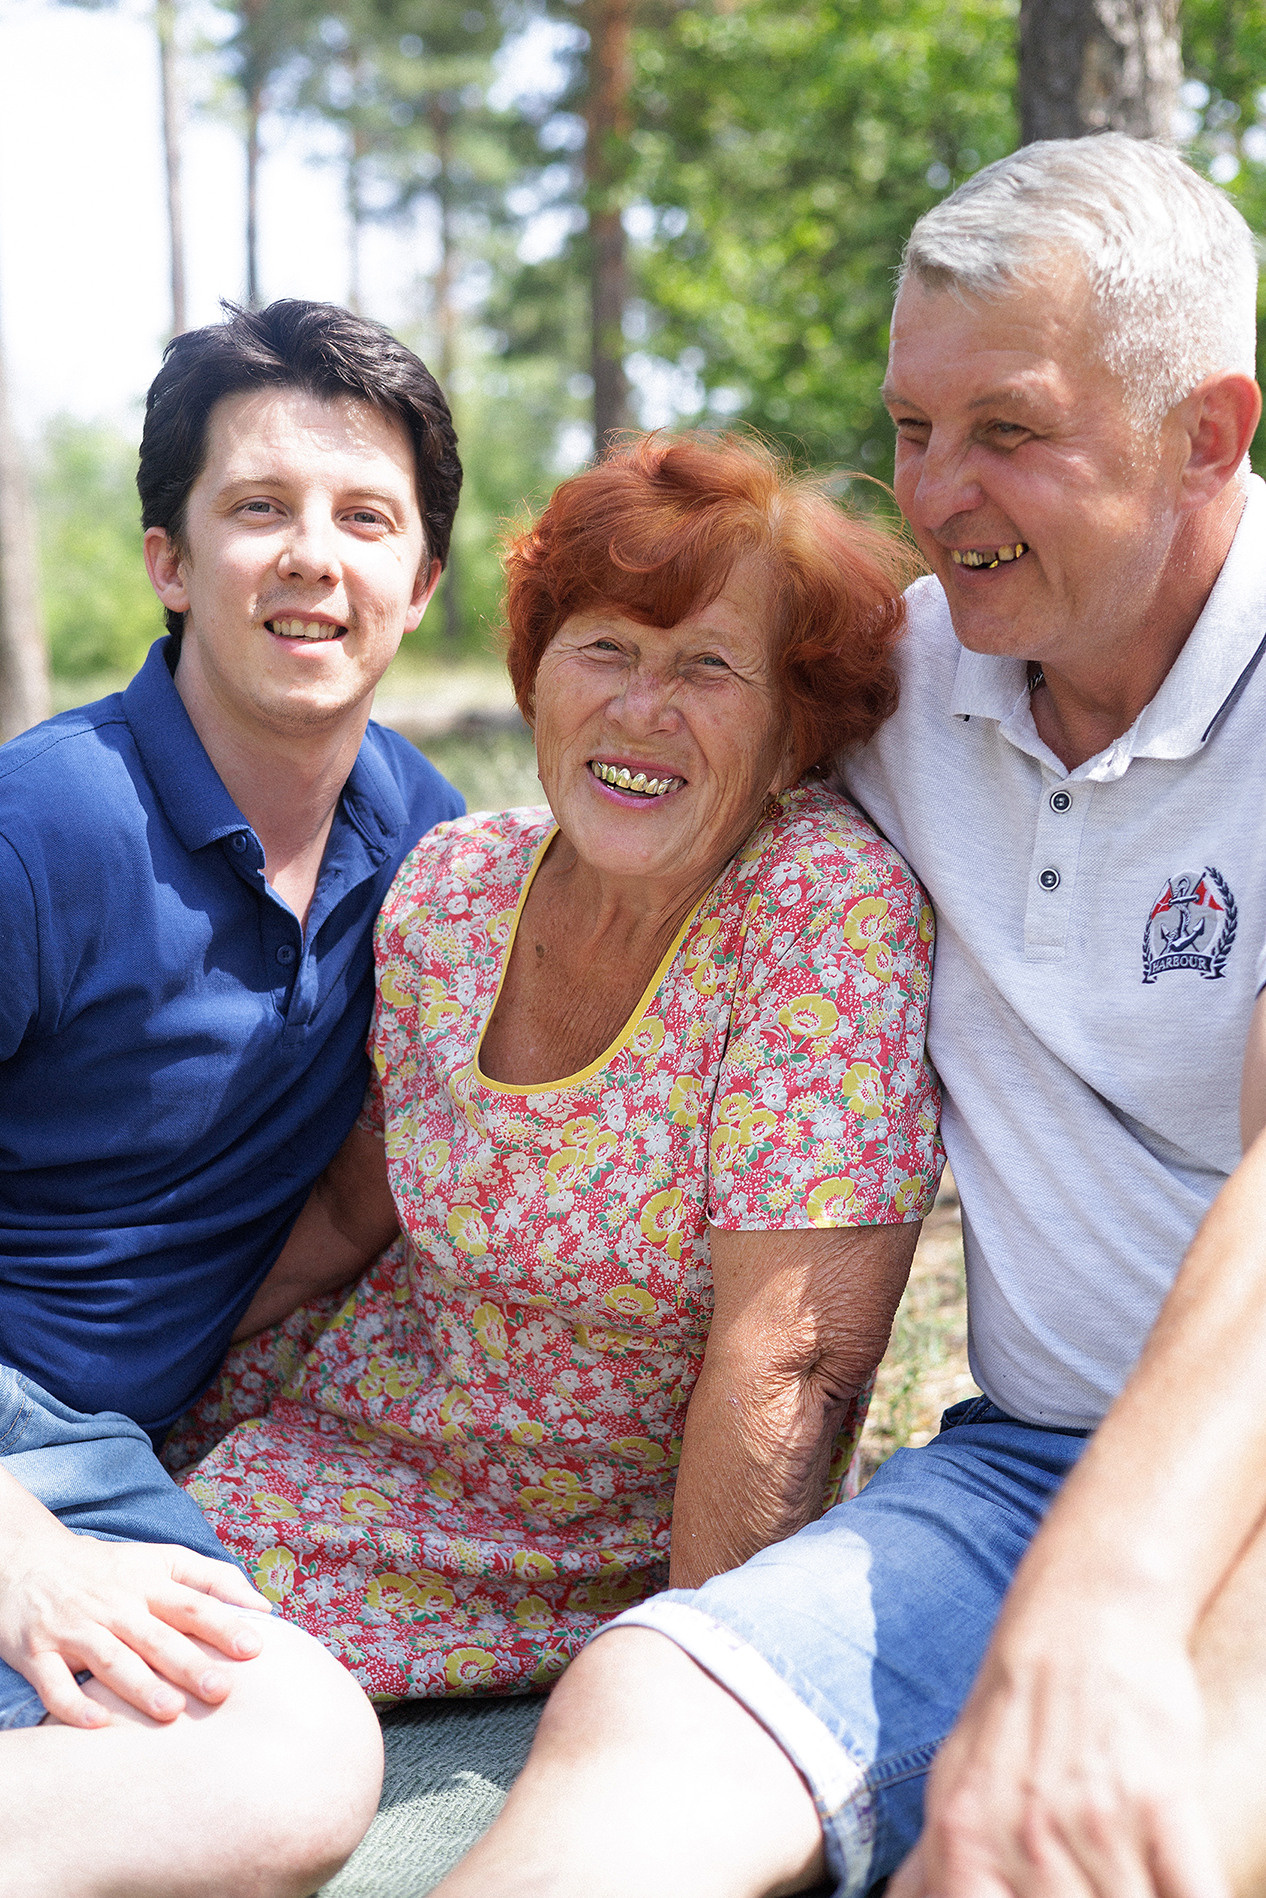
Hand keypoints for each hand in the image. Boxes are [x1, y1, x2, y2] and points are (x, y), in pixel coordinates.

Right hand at [0, 1475, 272, 1727]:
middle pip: (157, 1636)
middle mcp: (114, 1605)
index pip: (192, 1603)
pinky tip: (98, 1724)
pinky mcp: (37, 1652)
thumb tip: (263, 1607)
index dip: (224, 1624)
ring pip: (111, 1660)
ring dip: (140, 1686)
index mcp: (147, 1582)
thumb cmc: (108, 1568)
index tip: (255, 1647)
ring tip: (171, 1711)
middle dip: (190, 1663)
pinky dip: (73, 1705)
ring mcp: (74, 1629)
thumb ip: (212, 1578)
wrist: (27, 1560)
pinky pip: (53, 1684)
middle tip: (222, 1690)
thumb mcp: (160, 1558)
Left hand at [889, 1614, 1229, 1897]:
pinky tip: (1177, 1889)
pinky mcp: (1161, 1799)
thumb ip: (931, 1870)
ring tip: (1128, 1881)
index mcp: (962, 1841)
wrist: (1084, 1617)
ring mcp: (1094, 1819)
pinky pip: (1192, 1895)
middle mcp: (1022, 1835)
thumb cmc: (1016, 1711)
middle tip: (1089, 1890)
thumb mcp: (952, 1783)